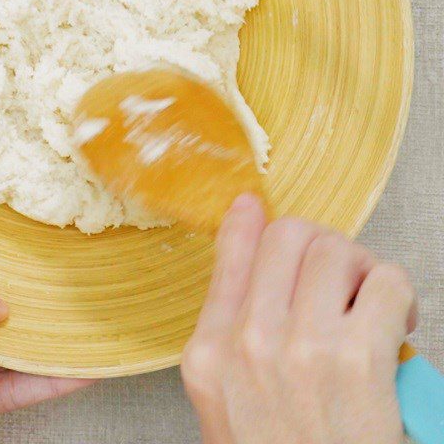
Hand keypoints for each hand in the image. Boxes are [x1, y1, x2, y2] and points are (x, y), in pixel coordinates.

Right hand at [182, 194, 416, 443]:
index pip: (229, 256)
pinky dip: (397, 293)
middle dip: (321, 244)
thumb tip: (252, 264)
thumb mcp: (225, 401)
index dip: (247, 221)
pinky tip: (397, 324)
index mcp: (209, 352)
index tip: (255, 205)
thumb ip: (230, 333)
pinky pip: (384, 283)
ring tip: (370, 299)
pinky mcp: (358, 363)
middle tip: (338, 275)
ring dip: (361, 266)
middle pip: (288, 236)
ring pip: (335, 249)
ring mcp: (301, 350)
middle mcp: (248, 342)